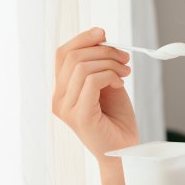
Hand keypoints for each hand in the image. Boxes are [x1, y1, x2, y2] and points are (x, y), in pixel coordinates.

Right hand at [52, 27, 138, 159]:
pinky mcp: (80, 116)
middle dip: (102, 49)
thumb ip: (99, 65)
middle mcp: (59, 99)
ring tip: (125, 72)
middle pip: (72, 56)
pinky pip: (92, 81)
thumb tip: (101, 37)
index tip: (103, 33)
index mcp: (62, 90)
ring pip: (82, 67)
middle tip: (124, 57)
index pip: (62, 54)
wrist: (125, 151)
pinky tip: (120, 84)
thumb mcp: (107, 85)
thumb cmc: (116, 120)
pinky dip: (110, 76)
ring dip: (110, 63)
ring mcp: (67, 109)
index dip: (82, 38)